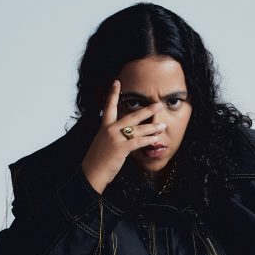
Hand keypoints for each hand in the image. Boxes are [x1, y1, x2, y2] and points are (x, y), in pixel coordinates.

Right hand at [81, 79, 167, 193]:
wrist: (91, 172)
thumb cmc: (98, 160)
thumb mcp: (103, 143)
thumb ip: (114, 135)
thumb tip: (126, 134)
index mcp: (104, 127)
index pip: (108, 107)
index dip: (112, 94)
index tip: (116, 82)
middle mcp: (109, 129)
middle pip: (131, 116)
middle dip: (146, 110)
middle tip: (158, 104)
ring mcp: (115, 138)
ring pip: (137, 129)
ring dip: (152, 127)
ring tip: (162, 125)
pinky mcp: (120, 148)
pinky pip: (137, 142)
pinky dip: (148, 140)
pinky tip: (156, 139)